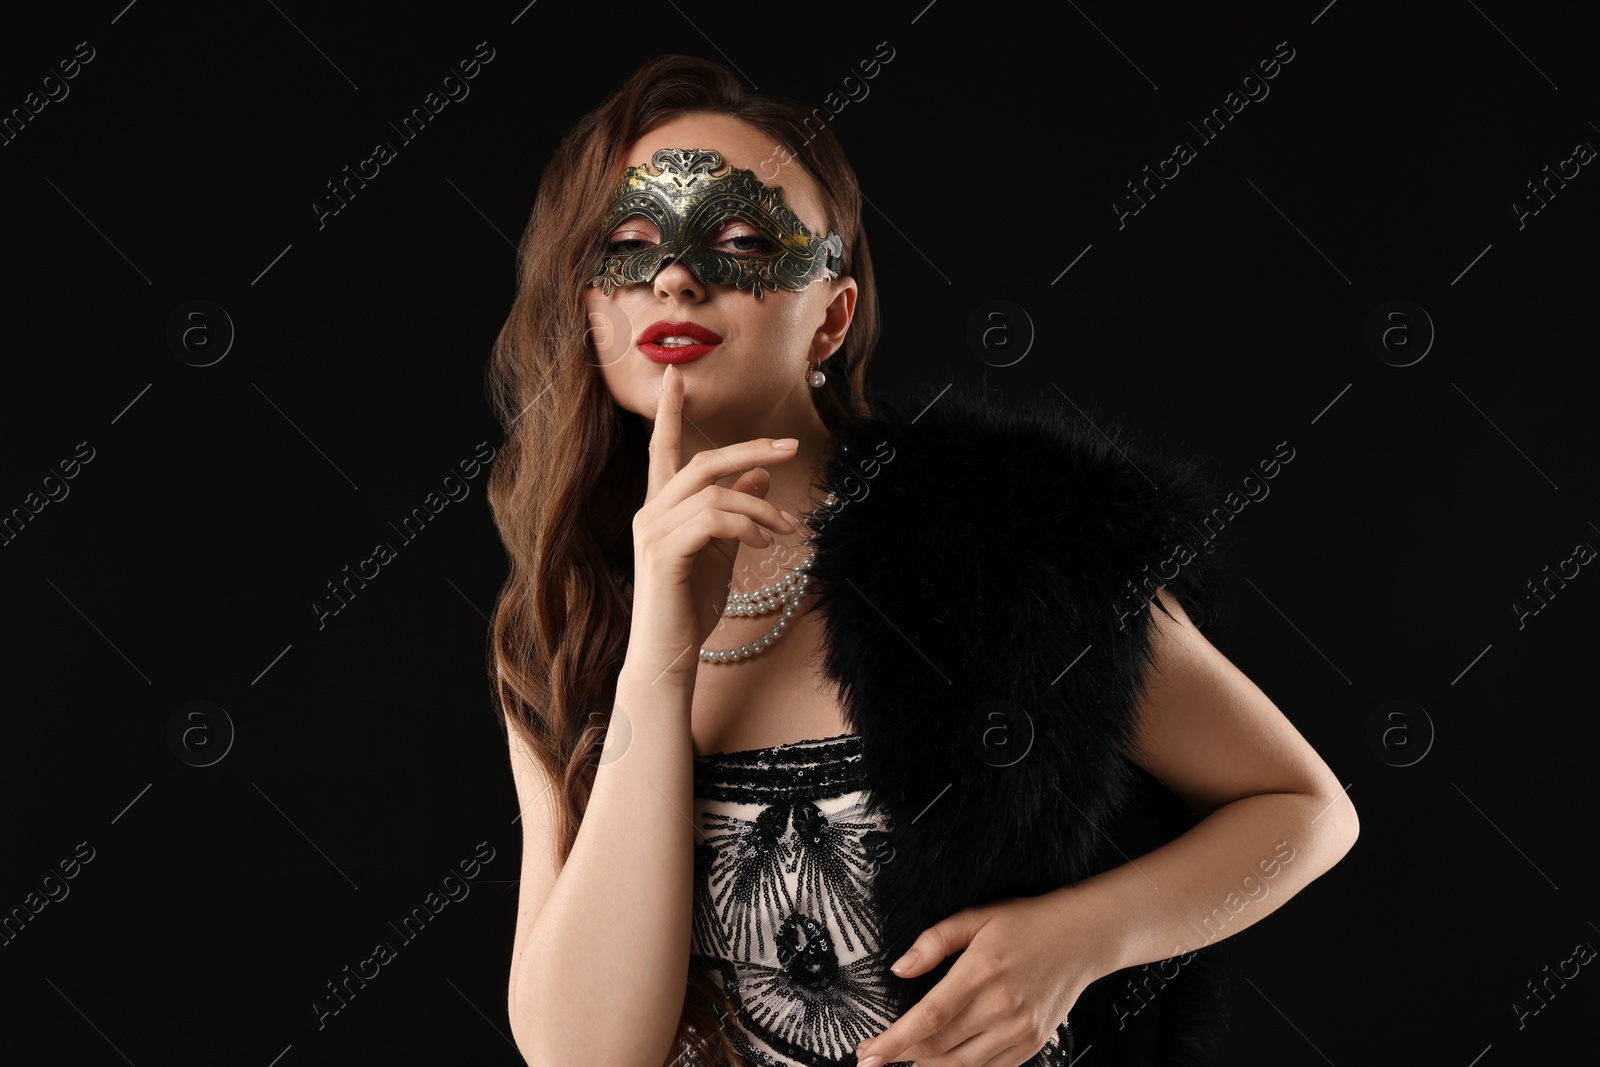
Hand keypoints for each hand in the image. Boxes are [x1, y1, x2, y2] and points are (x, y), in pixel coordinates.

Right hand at [624, 362, 801, 687]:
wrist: (667, 656)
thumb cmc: (689, 606)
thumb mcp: (720, 551)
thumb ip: (736, 511)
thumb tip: (760, 473)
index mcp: (661, 508)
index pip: (664, 449)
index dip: (671, 412)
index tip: (676, 375)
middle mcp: (650, 513)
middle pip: (703, 461)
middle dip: (750, 448)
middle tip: (792, 446)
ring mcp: (653, 532)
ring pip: (713, 492)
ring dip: (760, 505)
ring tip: (786, 527)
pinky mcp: (664, 554)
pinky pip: (712, 520)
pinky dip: (745, 524)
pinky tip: (763, 541)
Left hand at [853, 894, 1105, 1066]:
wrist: (1082, 938)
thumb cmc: (1026, 923)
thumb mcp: (976, 917)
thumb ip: (933, 942)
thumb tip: (900, 969)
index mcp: (981, 973)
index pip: (928, 1019)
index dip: (893, 1042)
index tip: (867, 1054)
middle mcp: (1002, 1007)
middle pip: (939, 1047)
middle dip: (902, 1054)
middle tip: (876, 1052)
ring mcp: (1020, 1031)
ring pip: (961, 1065)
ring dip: (929, 1065)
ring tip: (908, 1056)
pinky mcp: (1032, 1044)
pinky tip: (944, 1059)